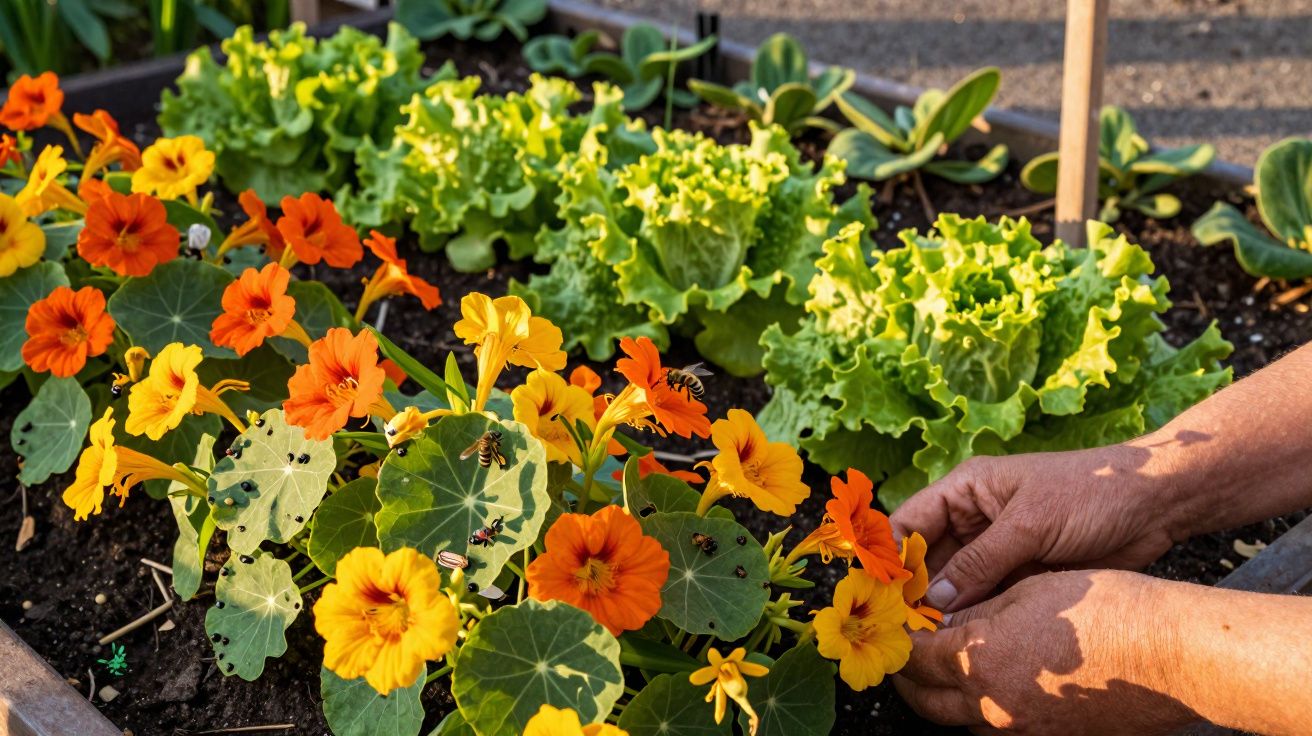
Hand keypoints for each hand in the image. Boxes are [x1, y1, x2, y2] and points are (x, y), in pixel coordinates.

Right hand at [889, 445, 1179, 612]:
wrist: (1156, 503)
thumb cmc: (1092, 493)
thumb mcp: (1031, 524)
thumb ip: (981, 562)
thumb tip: (935, 602)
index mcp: (965, 490)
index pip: (908, 522)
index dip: (889, 556)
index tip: (876, 594)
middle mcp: (972, 520)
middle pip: (925, 559)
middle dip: (912, 592)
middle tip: (899, 631)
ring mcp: (996, 549)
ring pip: (953, 585)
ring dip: (941, 611)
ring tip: (925, 643)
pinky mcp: (1019, 574)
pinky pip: (984, 599)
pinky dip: (972, 619)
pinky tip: (961, 641)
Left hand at [894, 570, 1199, 734]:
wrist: (1176, 655)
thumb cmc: (1108, 610)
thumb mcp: (1029, 592)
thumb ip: (976, 609)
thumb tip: (941, 615)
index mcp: (980, 662)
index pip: (913, 658)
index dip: (898, 639)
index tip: (893, 624)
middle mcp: (994, 708)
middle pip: (925, 700)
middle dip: (907, 675)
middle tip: (905, 649)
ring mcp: (1024, 732)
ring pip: (959, 721)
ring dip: (944, 696)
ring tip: (946, 665)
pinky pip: (999, 732)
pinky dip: (983, 712)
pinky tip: (995, 684)